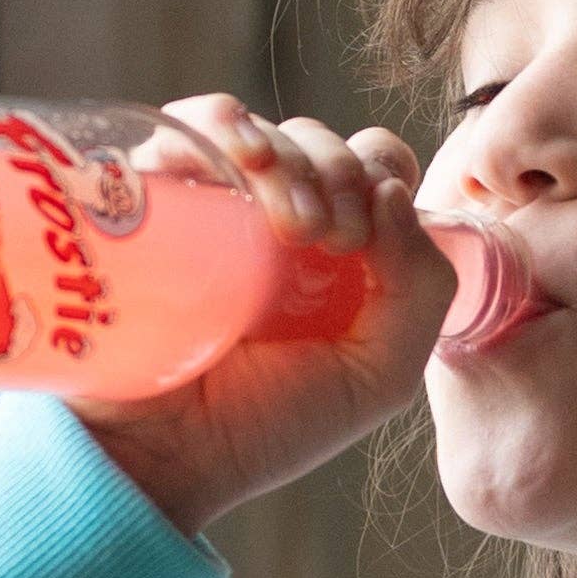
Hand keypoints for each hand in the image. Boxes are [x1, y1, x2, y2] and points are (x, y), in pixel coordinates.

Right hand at [68, 100, 461, 538]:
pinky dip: (225, 123)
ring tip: (286, 223)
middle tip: (324, 240)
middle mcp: (278, 222)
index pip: (378, 170)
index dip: (383, 179)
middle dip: (340, 175)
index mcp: (339, 256)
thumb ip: (421, 289)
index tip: (364, 239)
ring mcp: (218, 203)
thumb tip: (392, 188)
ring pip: (270, 131)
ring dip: (292, 157)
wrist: (158, 454)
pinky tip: (242, 160)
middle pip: (327, 144)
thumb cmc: (265, 427)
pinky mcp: (155, 192)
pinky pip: (195, 124)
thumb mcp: (379, 376)